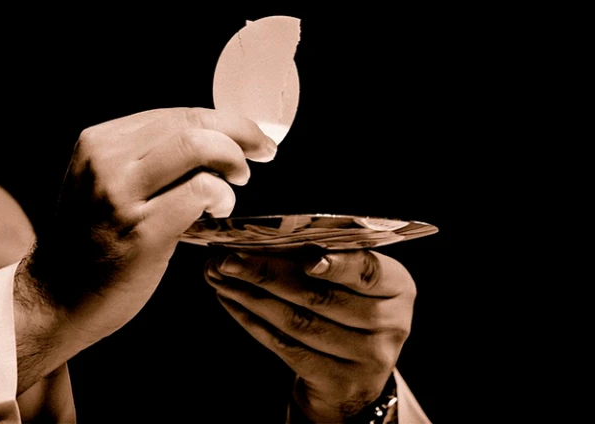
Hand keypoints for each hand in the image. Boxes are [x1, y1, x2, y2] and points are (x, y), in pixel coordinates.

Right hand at [14, 107, 275, 391]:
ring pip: (196, 147)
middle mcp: (105, 161)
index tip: (248, 134)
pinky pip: (199, 192)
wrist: (56, 297)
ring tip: (239, 179)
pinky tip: (220, 209)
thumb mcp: (102, 183)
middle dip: (239, 131)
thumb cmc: (91, 241)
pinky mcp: (142, 231)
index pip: (174, 115)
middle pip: (190, 124)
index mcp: (98, 143)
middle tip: (262, 149)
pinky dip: (222, 195)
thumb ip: (144, 158)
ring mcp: (120, 196)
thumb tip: (211, 140)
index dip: (221, 120)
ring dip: (233, 159)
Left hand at [204, 250, 415, 422]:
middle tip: (229, 259)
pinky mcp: (337, 381)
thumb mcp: (355, 284)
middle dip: (267, 273)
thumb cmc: (350, 312)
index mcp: (398, 288)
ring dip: (251, 296)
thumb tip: (266, 237)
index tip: (305, 258)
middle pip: (320, 297)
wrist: (356, 379)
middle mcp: (390, 324)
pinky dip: (253, 321)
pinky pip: (286, 347)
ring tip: (220, 276)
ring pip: (298, 322)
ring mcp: (366, 358)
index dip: (337, 265)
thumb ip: (326, 259)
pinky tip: (232, 302)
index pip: (368, 272)